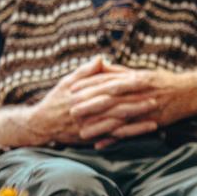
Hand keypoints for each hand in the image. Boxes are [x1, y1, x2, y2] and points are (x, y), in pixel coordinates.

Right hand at [25, 56, 154, 145]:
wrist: (40, 125)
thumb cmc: (56, 100)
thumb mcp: (67, 81)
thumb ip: (85, 71)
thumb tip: (101, 58)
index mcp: (82, 93)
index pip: (108, 87)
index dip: (127, 84)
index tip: (144, 79)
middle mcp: (85, 110)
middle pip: (115, 104)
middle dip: (137, 101)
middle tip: (156, 96)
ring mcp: (89, 125)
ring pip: (117, 121)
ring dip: (137, 118)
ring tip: (155, 113)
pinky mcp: (91, 137)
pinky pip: (114, 136)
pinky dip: (131, 133)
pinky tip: (144, 130)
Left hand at [68, 64, 190, 148]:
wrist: (191, 92)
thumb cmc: (165, 81)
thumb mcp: (143, 72)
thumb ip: (121, 71)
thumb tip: (102, 65)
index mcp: (137, 78)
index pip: (108, 81)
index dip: (89, 86)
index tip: (72, 89)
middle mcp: (140, 92)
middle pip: (110, 99)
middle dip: (89, 105)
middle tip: (70, 110)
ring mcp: (146, 108)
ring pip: (118, 117)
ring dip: (99, 125)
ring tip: (81, 132)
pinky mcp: (150, 122)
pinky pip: (130, 132)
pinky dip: (115, 138)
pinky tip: (101, 144)